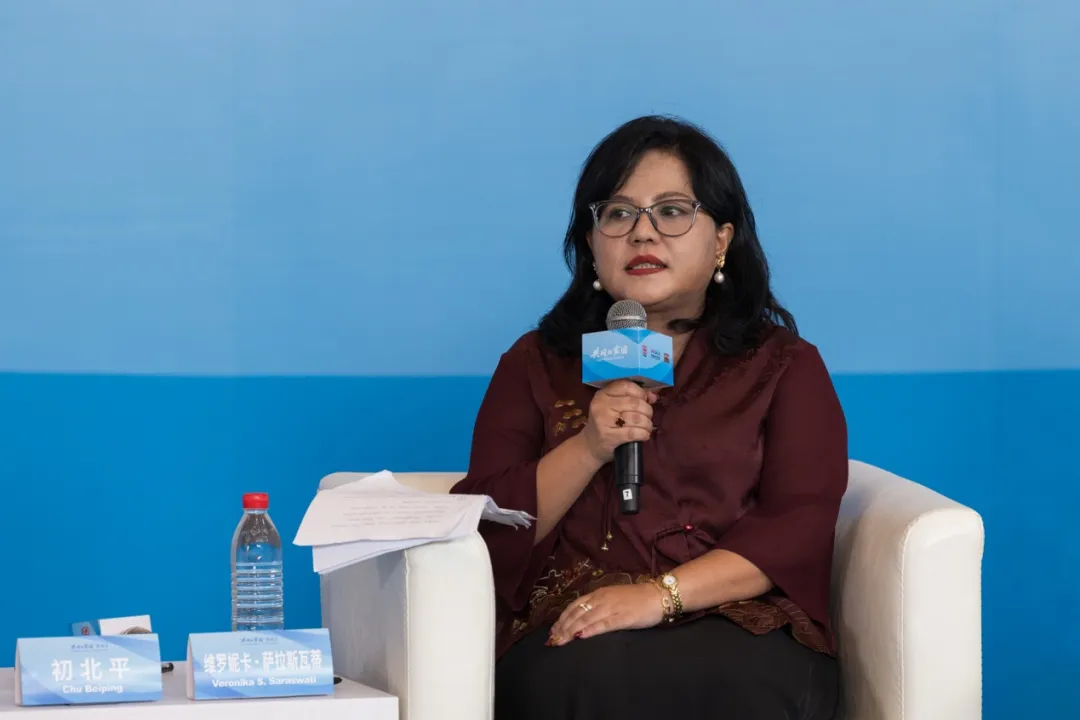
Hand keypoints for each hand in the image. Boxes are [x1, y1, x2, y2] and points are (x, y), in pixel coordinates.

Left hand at [547, 583, 666, 646]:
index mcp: (599, 594)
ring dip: (571, 631)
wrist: (658, 595)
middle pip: (577, 614)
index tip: (553, 630)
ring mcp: (612, 608)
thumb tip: (583, 619)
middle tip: (552, 640)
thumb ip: (599, 606)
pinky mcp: (623, 618)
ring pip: (586, 619)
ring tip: (561, 641)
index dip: (562, 618)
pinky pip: (604, 624)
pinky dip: (591, 630)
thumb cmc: (637, 598)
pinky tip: (581, 637)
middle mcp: (602, 599)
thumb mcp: (613, 598)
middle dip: (563, 627)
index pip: (575, 606)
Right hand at [581, 380, 657, 464]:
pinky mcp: (608, 436)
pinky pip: (633, 433)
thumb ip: (633, 398)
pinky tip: (644, 435)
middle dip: (647, 410)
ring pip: (636, 418)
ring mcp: (603, 421)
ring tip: (647, 427)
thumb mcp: (614, 407)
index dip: (640, 392)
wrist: (590, 445)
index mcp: (602, 394)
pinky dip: (643, 434)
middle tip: (648, 416)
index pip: (626, 386)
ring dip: (647, 423)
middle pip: (634, 403)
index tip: (645, 401)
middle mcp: (601, 405)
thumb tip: (653, 396)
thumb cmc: (606, 423)